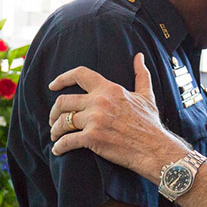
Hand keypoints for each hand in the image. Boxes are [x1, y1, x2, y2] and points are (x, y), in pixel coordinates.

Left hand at [48, 53, 187, 180]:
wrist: (154, 147)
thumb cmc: (150, 123)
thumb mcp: (146, 95)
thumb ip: (141, 74)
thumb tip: (139, 56)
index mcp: (109, 89)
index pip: (80, 74)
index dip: (62, 78)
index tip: (53, 85)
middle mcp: (99, 101)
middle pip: (63, 101)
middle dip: (53, 111)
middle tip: (53, 119)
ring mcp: (94, 119)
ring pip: (62, 121)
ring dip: (55, 130)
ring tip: (55, 136)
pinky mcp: (92, 138)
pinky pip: (67, 141)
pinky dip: (59, 147)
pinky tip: (58, 150)